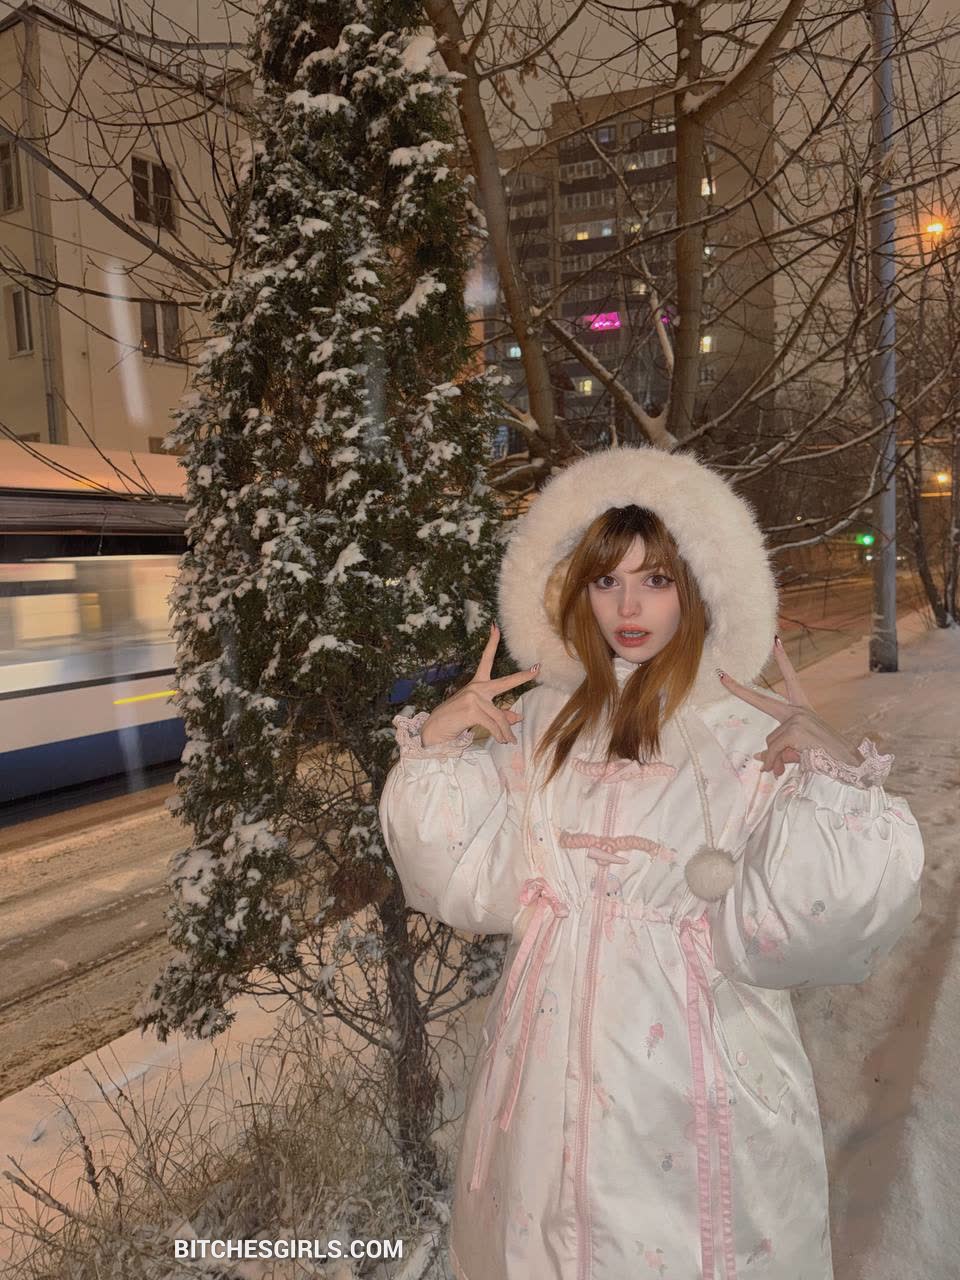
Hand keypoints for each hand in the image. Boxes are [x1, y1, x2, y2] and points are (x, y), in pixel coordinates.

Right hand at [419, 622, 539, 746]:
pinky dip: (500, 735)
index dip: (491, 643)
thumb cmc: (456, 720)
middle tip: (537, 669)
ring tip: (510, 741)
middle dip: (522, 677)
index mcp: (477, 684)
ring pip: (499, 716)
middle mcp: (477, 688)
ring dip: (506, 732)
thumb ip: (499, 715)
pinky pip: (493, 724)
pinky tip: (502, 741)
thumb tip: (519, 718)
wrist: (435, 730)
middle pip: (504, 682)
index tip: (495, 627)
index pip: (485, 660)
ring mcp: (474, 698)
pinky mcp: (472, 710)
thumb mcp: (478, 714)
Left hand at [717, 637, 860, 776]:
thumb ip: (778, 753)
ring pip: (770, 742)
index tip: (776, 641)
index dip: (783, 661)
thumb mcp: (800, 752)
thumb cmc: (827, 759)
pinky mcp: (795, 730)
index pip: (791, 680)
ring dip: (777, 759)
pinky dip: (776, 763)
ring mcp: (798, 718)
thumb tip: (760, 760)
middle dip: (738, 689)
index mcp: (803, 709)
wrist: (849, 767)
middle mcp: (799, 710)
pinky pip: (774, 750)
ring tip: (795, 766)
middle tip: (720, 674)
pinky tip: (786, 769)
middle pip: (762, 700)